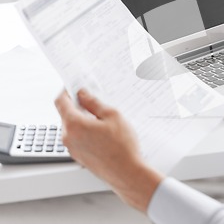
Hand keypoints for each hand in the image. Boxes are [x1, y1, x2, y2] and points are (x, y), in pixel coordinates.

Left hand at [55, 89, 163, 211]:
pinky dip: (85, 131)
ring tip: (103, 120)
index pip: (60, 102)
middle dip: (77, 106)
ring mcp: (72, 148)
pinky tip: (103, 133)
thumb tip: (83, 94)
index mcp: (74, 125)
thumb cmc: (122, 146)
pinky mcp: (79, 156)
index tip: (73, 86)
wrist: (126, 173)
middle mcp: (68, 137)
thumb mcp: (112, 116)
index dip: (66, 91)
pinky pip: (77, 138)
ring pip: (72, 127)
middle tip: (94, 101)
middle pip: (65, 114)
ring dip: (83, 119)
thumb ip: (94, 103)